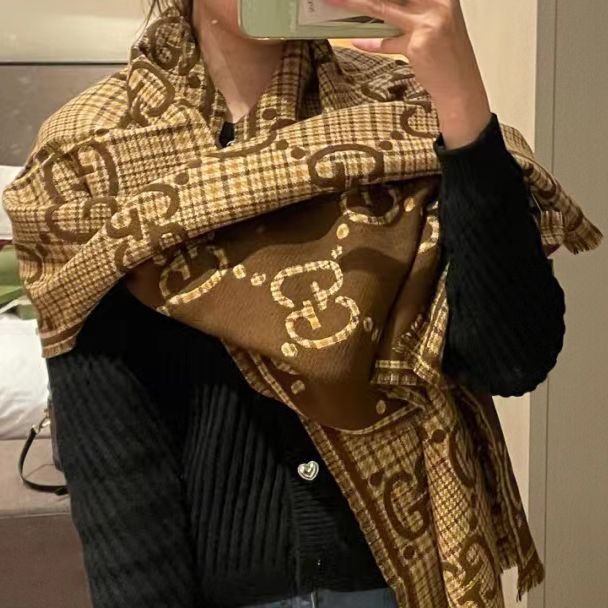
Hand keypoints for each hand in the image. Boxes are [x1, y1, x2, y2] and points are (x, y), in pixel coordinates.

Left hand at [323, 0, 492, 148]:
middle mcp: (437, 2)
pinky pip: (385, 42)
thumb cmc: (448, 57)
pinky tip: (356, 40)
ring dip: (355, 4)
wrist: (461, 87)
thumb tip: (379, 9)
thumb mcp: (433, 25)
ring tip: (337, 1)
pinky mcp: (416, 44)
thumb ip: (409, 13)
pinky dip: (370, 42)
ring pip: (382, 7)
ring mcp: (427, 22)